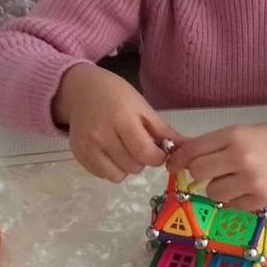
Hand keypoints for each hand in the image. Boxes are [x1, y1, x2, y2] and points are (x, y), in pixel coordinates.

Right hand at [53, 64, 180, 181]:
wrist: (81, 90)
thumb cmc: (117, 95)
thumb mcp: (143, 108)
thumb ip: (164, 131)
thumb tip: (188, 149)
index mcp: (122, 119)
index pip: (145, 153)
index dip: (157, 157)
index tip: (157, 150)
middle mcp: (101, 135)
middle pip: (134, 167)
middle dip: (142, 160)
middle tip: (137, 144)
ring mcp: (87, 146)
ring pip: (118, 176)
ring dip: (127, 167)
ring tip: (123, 148)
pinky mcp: (78, 154)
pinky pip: (103, 175)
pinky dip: (111, 168)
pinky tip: (110, 151)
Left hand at [167, 121, 266, 207]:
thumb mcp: (240, 133)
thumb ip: (211, 144)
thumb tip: (176, 155)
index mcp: (233, 135)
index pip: (193, 150)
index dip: (178, 159)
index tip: (172, 165)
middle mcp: (241, 157)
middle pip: (198, 172)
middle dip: (198, 173)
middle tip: (208, 171)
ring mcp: (251, 180)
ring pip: (212, 192)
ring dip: (217, 188)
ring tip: (233, 179)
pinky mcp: (261, 200)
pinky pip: (231, 205)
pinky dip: (234, 199)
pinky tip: (247, 188)